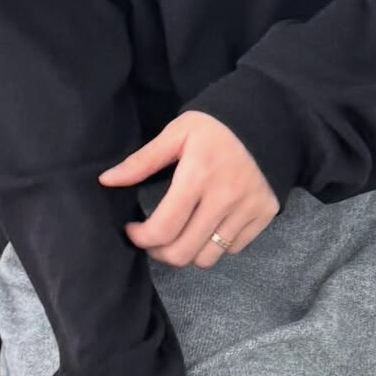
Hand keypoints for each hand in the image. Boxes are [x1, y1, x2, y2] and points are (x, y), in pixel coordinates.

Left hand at [99, 109, 279, 266]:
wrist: (269, 118)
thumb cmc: (216, 125)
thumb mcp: (176, 133)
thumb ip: (142, 161)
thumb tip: (106, 181)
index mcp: (198, 176)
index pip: (163, 229)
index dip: (141, 238)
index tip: (133, 229)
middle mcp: (225, 198)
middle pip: (183, 252)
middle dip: (159, 252)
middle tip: (153, 239)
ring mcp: (248, 209)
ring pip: (208, 258)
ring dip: (187, 252)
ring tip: (180, 235)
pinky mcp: (265, 215)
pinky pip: (233, 249)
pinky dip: (215, 246)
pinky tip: (207, 226)